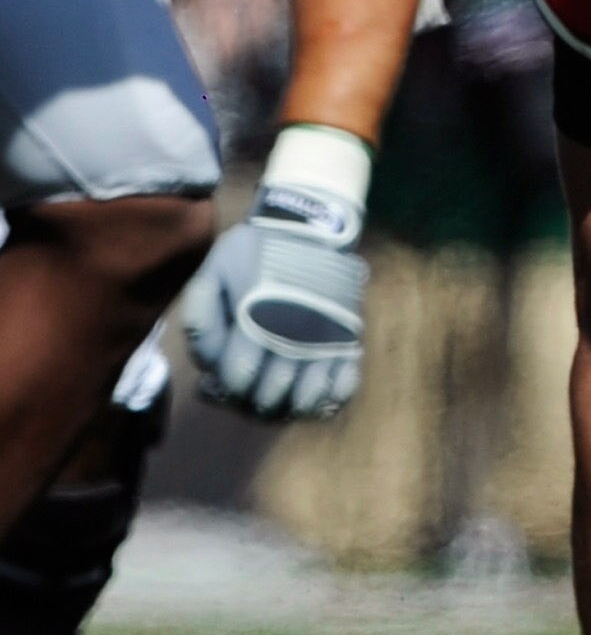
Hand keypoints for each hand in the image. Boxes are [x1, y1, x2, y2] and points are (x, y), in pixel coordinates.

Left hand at [180, 170, 368, 421]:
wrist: (310, 229)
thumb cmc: (255, 251)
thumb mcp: (213, 270)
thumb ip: (199, 316)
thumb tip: (206, 365)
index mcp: (255, 321)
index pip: (239, 379)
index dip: (226, 388)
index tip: (221, 383)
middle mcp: (293, 336)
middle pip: (271, 395)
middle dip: (252, 400)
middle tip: (247, 392)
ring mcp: (325, 339)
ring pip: (307, 397)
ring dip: (287, 406)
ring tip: (277, 397)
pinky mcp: (348, 337)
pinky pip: (345, 384)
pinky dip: (329, 399)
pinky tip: (313, 398)